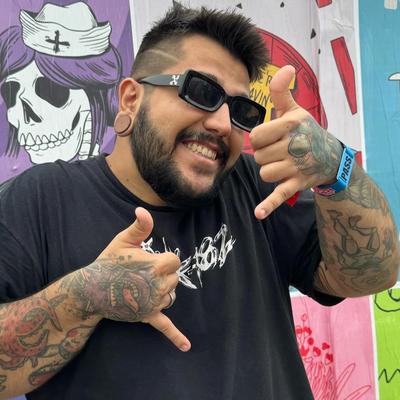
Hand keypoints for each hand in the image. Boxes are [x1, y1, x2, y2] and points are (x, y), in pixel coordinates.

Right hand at [69, 207, 190, 351]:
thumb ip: (140, 226)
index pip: (175, 261)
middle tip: (141, 273)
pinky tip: (186, 347)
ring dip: (163, 291)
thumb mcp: (123, 241)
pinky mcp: (148, 316)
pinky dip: (176, 337)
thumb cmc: (108, 262)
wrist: (92, 289)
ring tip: (142, 287)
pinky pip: (165, 327)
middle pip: (175, 278)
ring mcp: (154, 302)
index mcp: (157, 265)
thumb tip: (143, 209)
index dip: (163, 259)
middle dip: (163, 274)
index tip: (149, 260)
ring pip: (172, 295)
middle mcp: (159, 285)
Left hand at [249, 65, 342, 219]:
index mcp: (291, 125)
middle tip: (280, 152)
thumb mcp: (296, 110)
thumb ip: (282, 92)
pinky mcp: (296, 184)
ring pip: (264, 173)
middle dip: (264, 155)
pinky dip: (268, 205)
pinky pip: (278, 195)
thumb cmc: (307, 132)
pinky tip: (258, 214)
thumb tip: (285, 67)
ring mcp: (296, 166)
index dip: (258, 139)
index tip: (270, 138)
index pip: (255, 136)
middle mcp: (294, 145)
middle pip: (258, 156)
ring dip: (269, 170)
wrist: (330, 157)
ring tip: (283, 164)